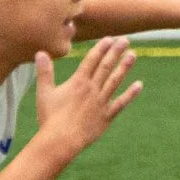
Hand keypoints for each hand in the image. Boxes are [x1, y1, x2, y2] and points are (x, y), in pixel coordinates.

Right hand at [32, 35, 139, 159]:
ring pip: (115, 81)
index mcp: (78, 82)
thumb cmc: (50, 117)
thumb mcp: (44, 92)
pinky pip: (121, 103)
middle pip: (106, 67)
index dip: (101, 49)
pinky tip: (139, 85)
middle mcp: (92, 89)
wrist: (62, 140)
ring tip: (133, 55)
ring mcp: (101, 102)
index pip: (91, 61)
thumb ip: (44, 72)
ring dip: (124, 67)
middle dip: (116, 52)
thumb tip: (40, 52)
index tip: (109, 39)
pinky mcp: (107, 116)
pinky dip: (130, 94)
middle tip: (125, 41)